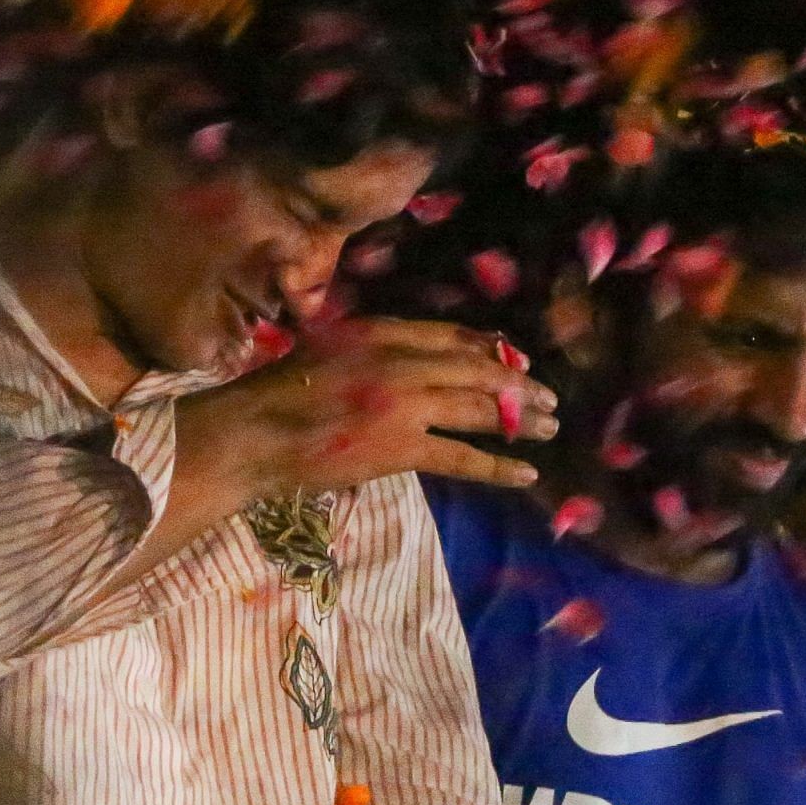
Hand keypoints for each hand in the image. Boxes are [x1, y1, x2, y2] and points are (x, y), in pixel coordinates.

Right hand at [198, 317, 557, 494]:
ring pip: (479, 409)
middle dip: (518, 385)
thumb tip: (415, 358)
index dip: (490, 349)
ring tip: (548, 428)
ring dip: (519, 419)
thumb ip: (375, 346)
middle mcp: (402, 360)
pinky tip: (526, 473)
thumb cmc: (282, 390)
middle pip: (476, 370)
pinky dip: (498, 466)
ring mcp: (407, 404)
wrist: (257, 432)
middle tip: (548, 398)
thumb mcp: (331, 345)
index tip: (515, 360)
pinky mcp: (404, 447)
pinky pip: (463, 457)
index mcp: (384, 332)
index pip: (452, 336)